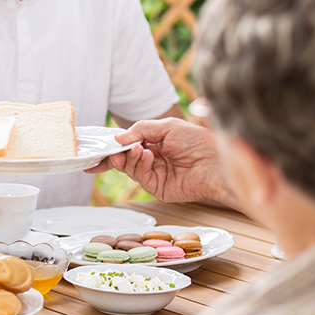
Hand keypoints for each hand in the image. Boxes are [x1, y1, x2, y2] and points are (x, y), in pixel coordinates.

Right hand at [85, 118, 235, 205]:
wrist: (217, 162)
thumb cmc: (199, 141)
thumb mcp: (167, 126)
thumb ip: (140, 129)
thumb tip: (118, 138)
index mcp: (155, 143)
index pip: (127, 145)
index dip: (112, 147)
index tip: (97, 148)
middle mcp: (153, 160)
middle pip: (124, 159)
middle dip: (116, 154)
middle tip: (114, 149)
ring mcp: (155, 174)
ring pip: (129, 168)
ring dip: (129, 157)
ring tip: (136, 149)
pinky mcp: (158, 188)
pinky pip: (139, 177)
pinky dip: (139, 165)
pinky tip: (146, 156)